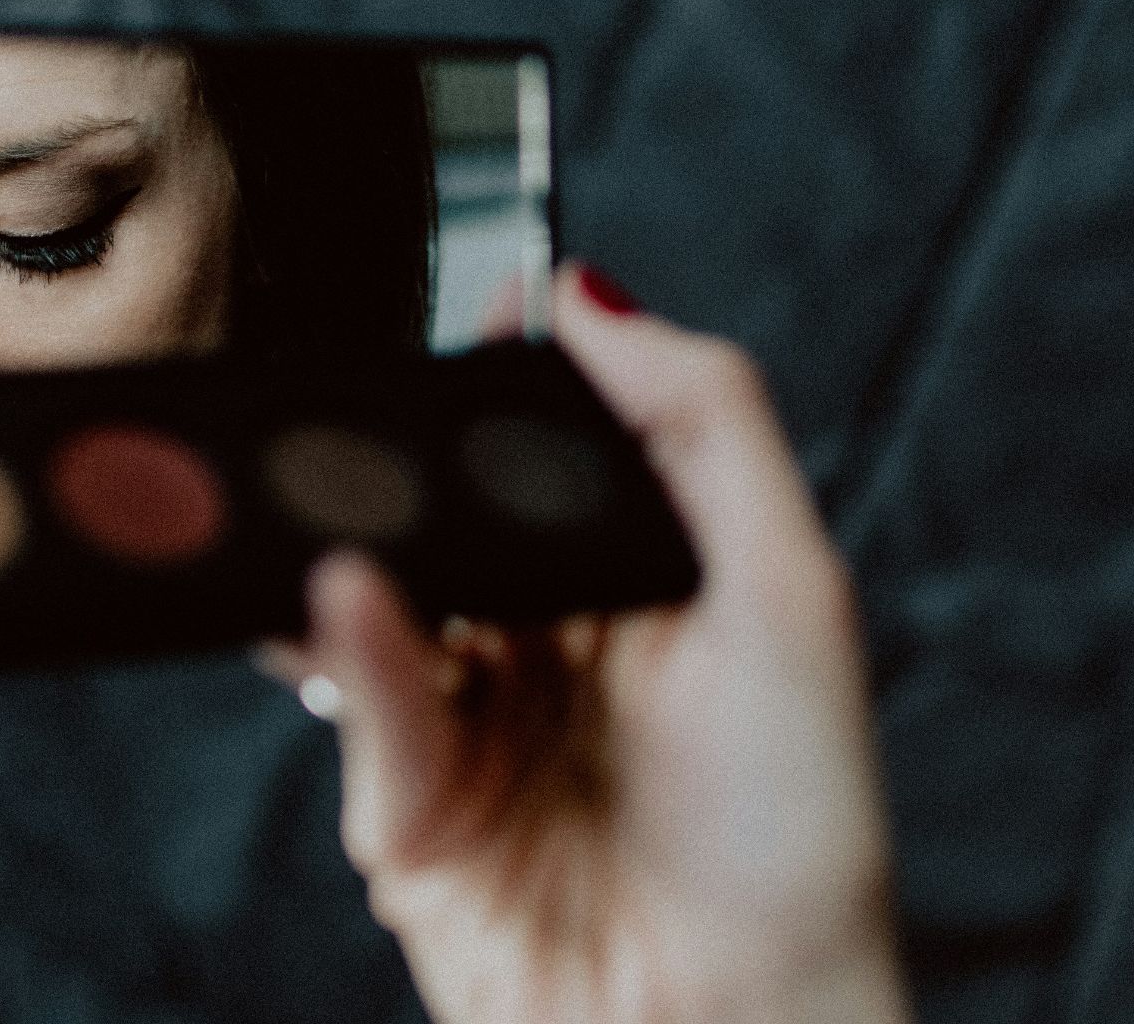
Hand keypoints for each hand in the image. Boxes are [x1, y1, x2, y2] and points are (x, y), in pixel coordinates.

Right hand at [264, 264, 910, 1022]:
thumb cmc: (795, 838)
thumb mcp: (787, 595)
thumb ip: (703, 423)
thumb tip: (589, 294)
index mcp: (646, 586)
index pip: (552, 451)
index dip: (510, 378)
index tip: (472, 307)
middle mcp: (556, 648)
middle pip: (454, 516)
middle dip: (410, 460)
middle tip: (374, 403)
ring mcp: (477, 725)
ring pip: (386, 599)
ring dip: (359, 543)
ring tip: (337, 493)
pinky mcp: (410, 807)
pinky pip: (368, 699)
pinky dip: (353, 645)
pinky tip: (347, 597)